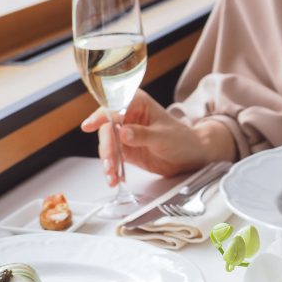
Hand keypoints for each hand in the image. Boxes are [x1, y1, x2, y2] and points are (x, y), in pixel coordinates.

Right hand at [81, 89, 236, 186]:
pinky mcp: (125, 150)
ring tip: (112, 177)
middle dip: (107, 148)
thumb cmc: (182, 139)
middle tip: (109, 165)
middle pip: (107, 129)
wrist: (191, 155)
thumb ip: (143, 135)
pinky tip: (115, 178)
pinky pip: (113, 158)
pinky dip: (113, 169)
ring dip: (108, 162)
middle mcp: (127, 116)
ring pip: (108, 146)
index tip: (90, 125)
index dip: (100, 116)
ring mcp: (124, 133)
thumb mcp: (165, 136)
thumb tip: (123, 133)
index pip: (113, 107)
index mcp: (136, 103)